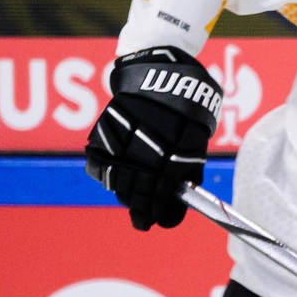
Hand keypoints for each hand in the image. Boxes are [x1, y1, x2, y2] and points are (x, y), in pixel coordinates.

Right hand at [85, 46, 223, 230]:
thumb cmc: (185, 111)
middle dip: (141, 210)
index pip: (161, 200)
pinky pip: (101, 165)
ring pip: (117, 184)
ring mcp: (119, 147)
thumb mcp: (196, 141)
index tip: (161, 221)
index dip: (162, 215)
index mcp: (170, 162)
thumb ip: (188, 171)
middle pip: (136, 196)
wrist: (158, 74)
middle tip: (143, 220)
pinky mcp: (103, 136)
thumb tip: (181, 198)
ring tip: (132, 199)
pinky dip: (109, 173)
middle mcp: (142, 157)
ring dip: (125, 193)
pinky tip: (116, 178)